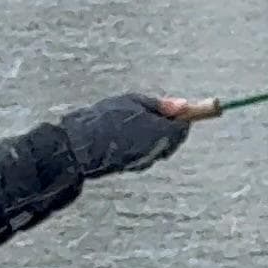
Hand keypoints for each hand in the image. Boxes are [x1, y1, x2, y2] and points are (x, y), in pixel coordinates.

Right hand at [60, 93, 201, 177]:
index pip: (183, 127)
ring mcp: (147, 160)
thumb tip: (185, 104)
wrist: (83, 146)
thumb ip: (161, 105)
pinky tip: (127, 134)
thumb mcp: (134, 102)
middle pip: (174, 139)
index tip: (173, 108)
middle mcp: (158, 150)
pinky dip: (144, 143)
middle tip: (152, 113)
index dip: (180, 116)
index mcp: (162, 132)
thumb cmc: (107, 118)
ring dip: (156, 135)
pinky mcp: (135, 166)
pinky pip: (148, 153)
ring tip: (135, 121)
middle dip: (169, 126)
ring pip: (161, 147)